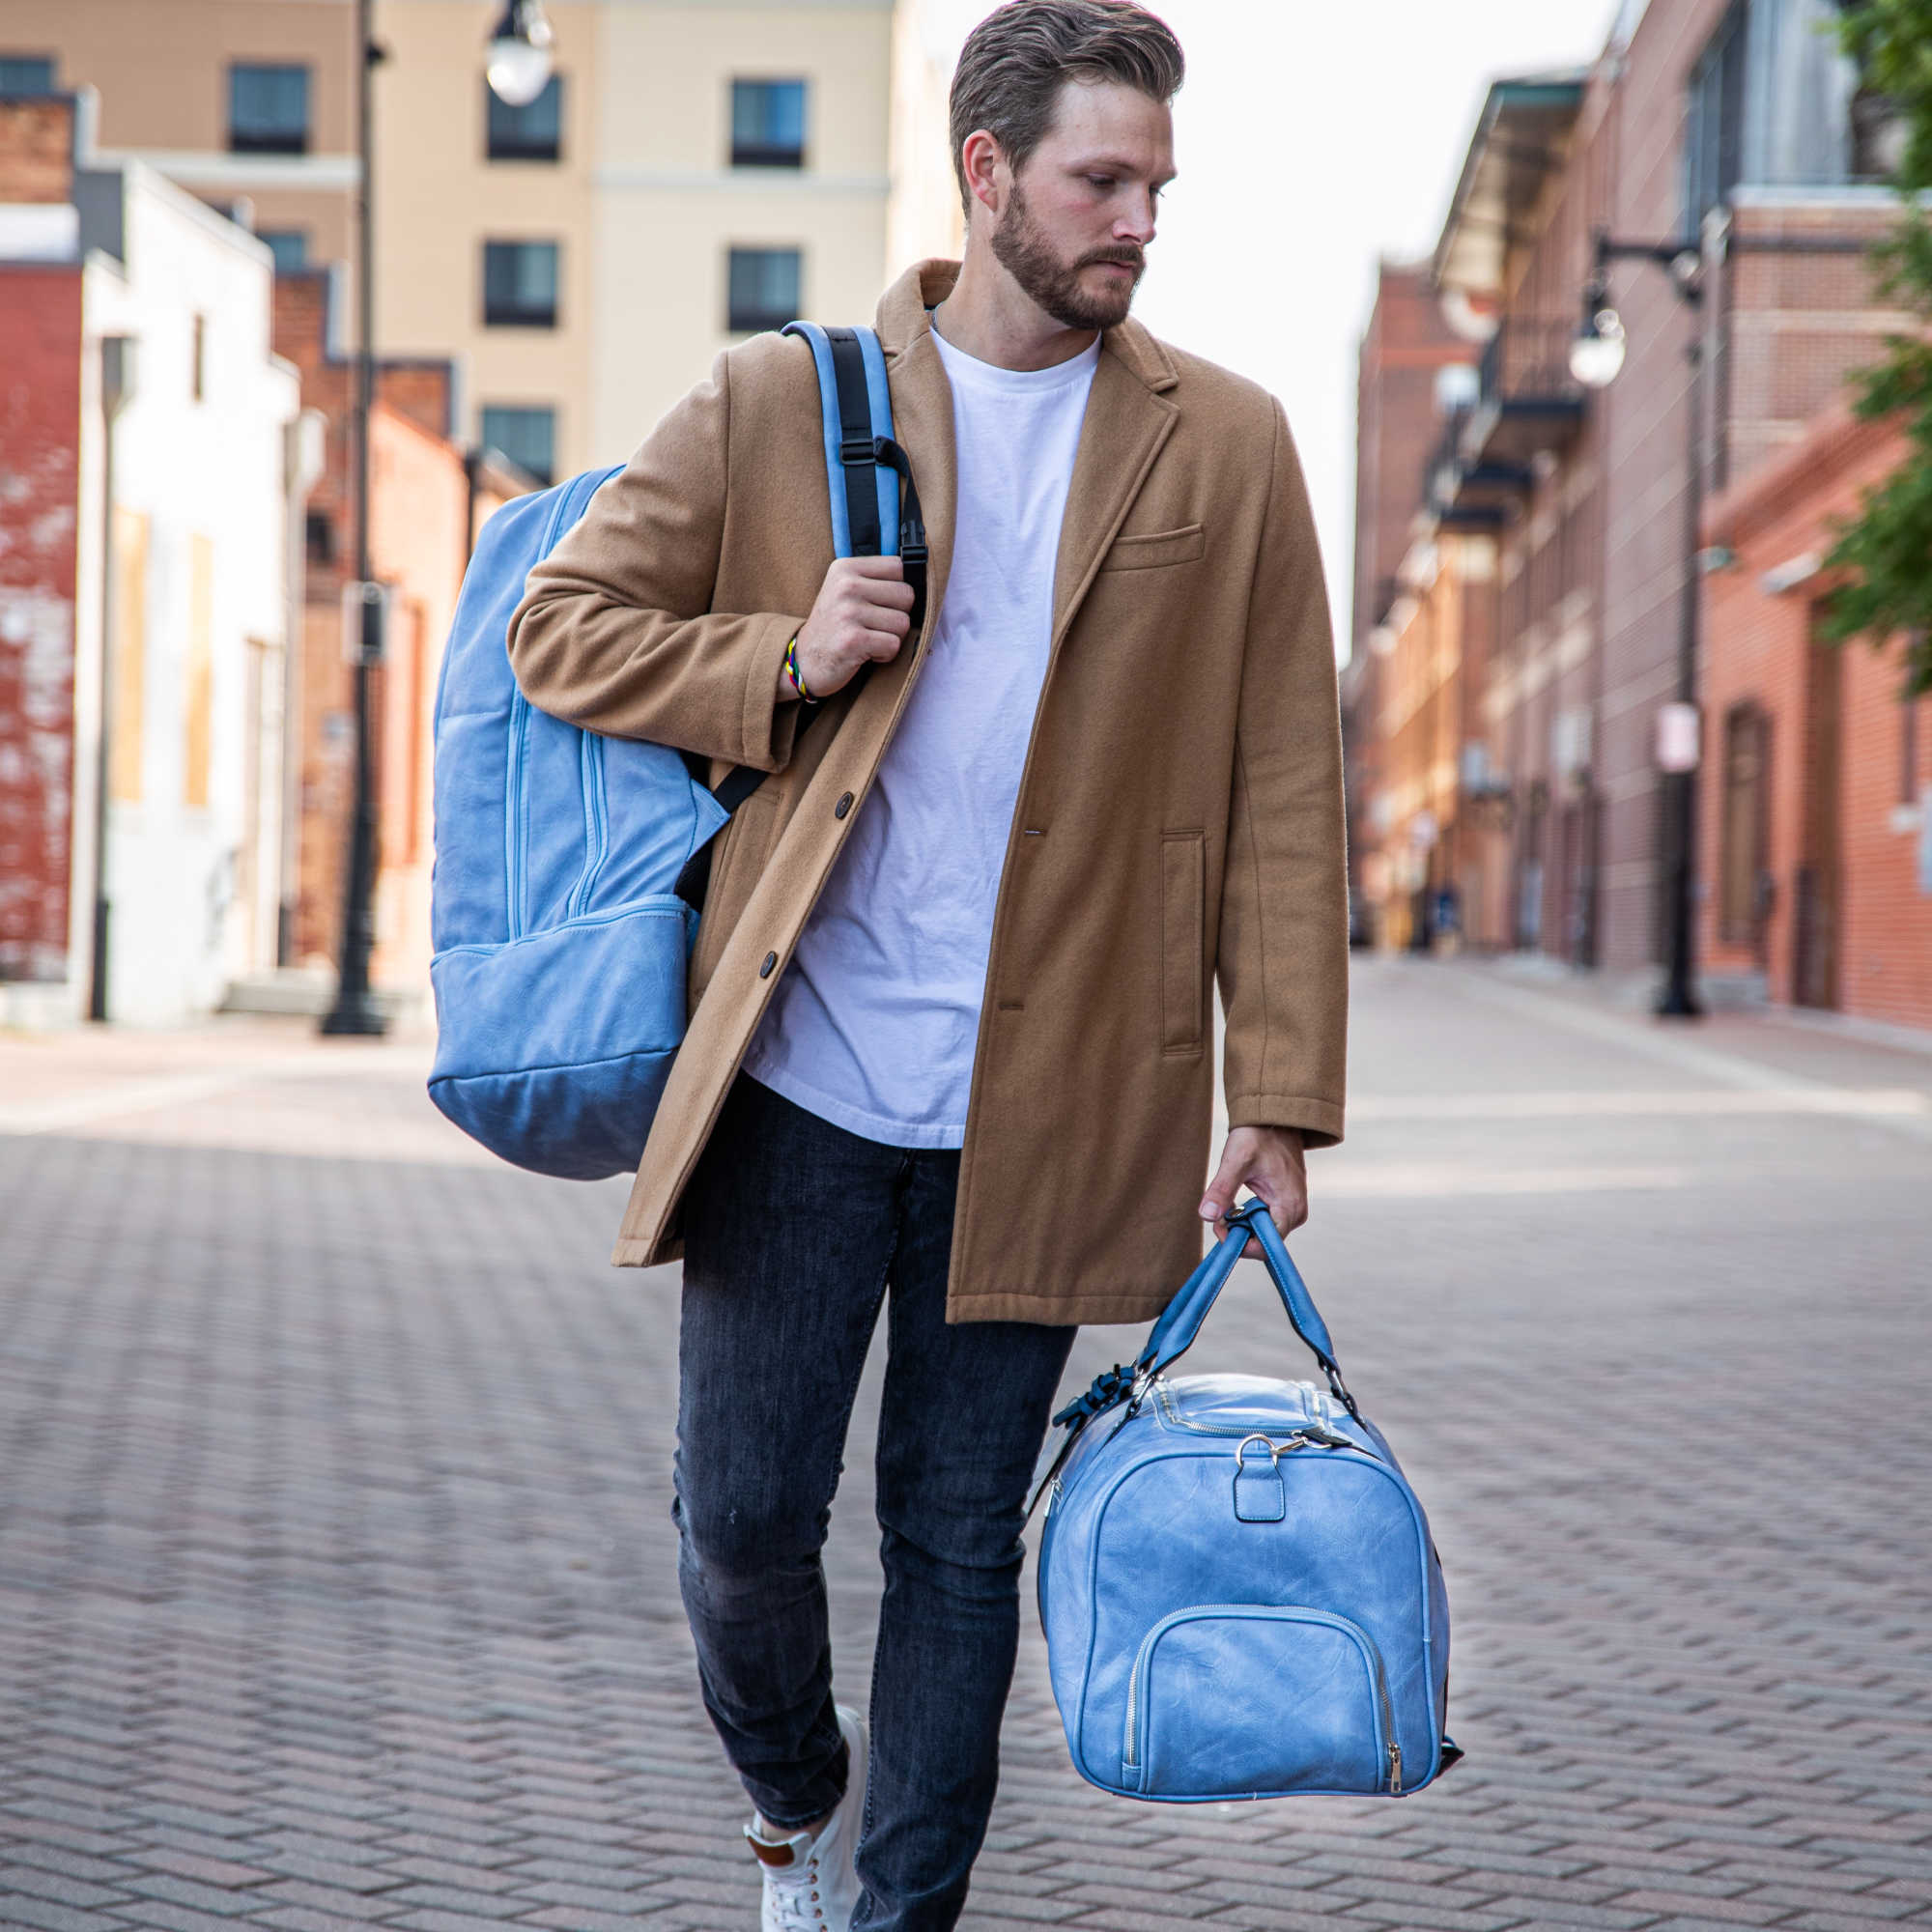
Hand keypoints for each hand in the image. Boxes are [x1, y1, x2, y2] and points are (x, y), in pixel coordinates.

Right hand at [781, 557, 912, 698]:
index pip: (899, 567)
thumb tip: (921, 576)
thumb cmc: (835, 626)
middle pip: (907, 595)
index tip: (880, 603)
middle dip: (897, 615)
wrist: (805, 660)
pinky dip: (885, 655)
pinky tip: (866, 653)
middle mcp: (846, 586)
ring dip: (892, 637)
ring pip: (903, 622)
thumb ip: (876, 579)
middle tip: (874, 626)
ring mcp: (848, 613)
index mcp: (846, 568)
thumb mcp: (845, 590)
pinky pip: (894, 645)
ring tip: (869, 639)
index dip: (898, 589)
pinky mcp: (852, 640)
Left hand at [1200, 1126, 1307, 1256]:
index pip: (1265, 1248)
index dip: (1239, 1243)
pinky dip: (1245, 1216)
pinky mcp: (1284, 1204)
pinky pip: (1263, 1221)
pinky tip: (1235, 1201)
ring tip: (1226, 1203)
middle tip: (1218, 1212)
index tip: (1219, 1226)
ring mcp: (1292, 1209)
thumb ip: (1222, 1189)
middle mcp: (1295, 1213)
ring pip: (1261, 1232)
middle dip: (1237, 1232)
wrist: (1273, 1118)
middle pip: (1262, 1242)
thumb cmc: (1257, 1136)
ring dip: (1239, 1224)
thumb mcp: (1236, 1160)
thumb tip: (1206, 1215)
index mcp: (1289, 1207)